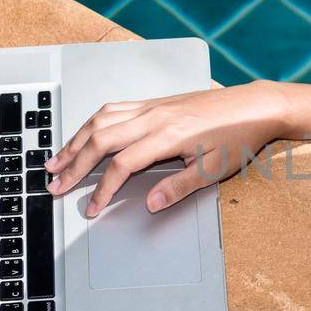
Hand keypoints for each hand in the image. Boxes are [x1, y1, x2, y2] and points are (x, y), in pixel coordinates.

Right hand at [46, 80, 288, 216]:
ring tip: (57, 159)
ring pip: (101, 119)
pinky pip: (114, 109)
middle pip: (100, 139)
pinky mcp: (155, 102)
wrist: (255, 106)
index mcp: (167, 136)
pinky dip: (92, 123)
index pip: (121, 165)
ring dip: (75, 140)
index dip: (102, 190)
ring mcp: (152, 106)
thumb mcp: (213, 170)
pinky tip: (84, 133)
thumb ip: (179, 188)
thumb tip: (149, 204)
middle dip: (74, 164)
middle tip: (54, 184)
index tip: (92, 209)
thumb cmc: (238, 137)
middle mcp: (154, 117)